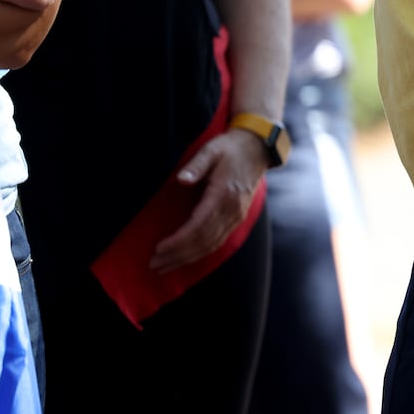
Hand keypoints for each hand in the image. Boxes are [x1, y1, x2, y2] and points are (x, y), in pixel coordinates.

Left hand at [150, 129, 265, 272]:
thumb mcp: (211, 150)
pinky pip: (219, 241)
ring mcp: (237, 216)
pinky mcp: (238, 217)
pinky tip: (187, 257)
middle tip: (155, 264)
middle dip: (178, 255)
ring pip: (211, 245)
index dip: (179, 241)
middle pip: (203, 241)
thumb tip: (181, 179)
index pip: (198, 226)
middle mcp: (232, 210)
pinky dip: (201, 252)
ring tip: (166, 266)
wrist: (258, 148)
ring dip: (188, 258)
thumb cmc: (230, 148)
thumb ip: (196, 165)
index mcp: (223, 195)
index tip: (159, 248)